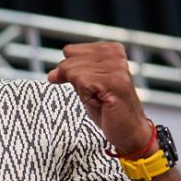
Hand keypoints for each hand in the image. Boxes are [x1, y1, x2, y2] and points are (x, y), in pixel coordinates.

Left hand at [46, 41, 154, 155]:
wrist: (128, 131)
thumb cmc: (109, 110)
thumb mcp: (85, 85)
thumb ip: (70, 73)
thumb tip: (52, 75)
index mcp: (110, 49)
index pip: (69, 51)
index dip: (71, 72)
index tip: (90, 85)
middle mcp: (115, 54)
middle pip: (68, 62)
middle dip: (75, 83)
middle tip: (97, 95)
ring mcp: (116, 67)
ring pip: (72, 72)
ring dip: (82, 92)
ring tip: (101, 98)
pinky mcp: (114, 81)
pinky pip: (81, 83)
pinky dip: (86, 98)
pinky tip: (102, 102)